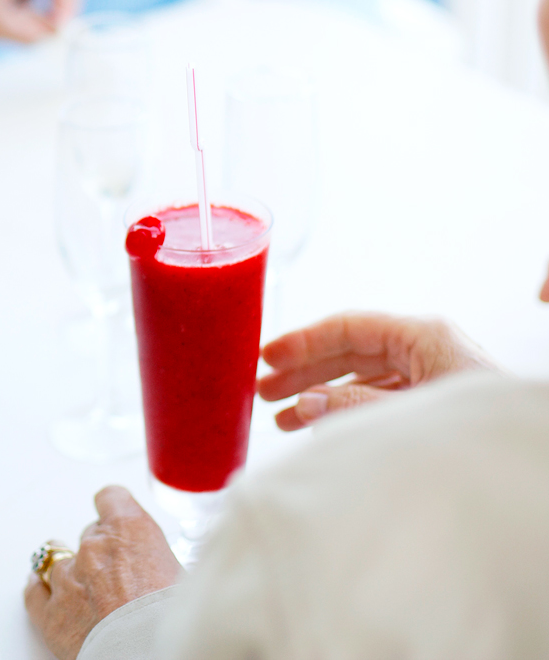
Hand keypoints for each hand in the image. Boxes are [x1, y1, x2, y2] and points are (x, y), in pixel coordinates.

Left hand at [23, 486, 181, 659]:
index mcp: (130, 530)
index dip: (115, 510)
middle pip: (91, 535)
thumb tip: (167, 570)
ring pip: (59, 560)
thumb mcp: (185, 579)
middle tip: (119, 578)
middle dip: (103, 553)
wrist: (149, 655)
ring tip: (85, 591)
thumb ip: (163, 562)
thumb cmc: (174, 622)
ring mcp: (67, 579)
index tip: (117, 518)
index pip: (112, 498)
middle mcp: (94, 548)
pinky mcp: (51, 614)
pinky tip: (42, 588)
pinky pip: (35, 592)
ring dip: (72, 573)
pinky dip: (40, 589)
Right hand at [259, 311, 496, 430]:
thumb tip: (304, 404)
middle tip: (264, 390)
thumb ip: (353, 408)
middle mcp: (423, 348)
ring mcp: (428, 373)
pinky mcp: (431, 400)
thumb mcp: (409, 412)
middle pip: (349, 352)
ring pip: (360, 377)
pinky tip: (320, 427)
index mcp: (421, 336)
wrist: (528, 458)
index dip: (302, 342)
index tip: (267, 358)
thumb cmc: (477, 426)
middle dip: (305, 372)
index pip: (346, 328)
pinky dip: (345, 411)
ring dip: (320, 395)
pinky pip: (376, 398)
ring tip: (283, 417)